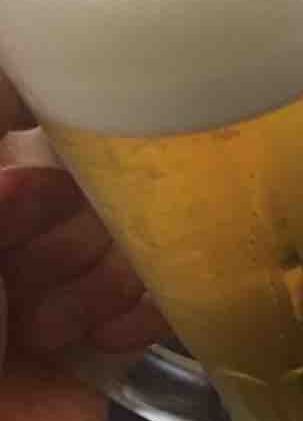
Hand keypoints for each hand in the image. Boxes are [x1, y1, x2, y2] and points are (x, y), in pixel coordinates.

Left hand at [0, 76, 170, 420]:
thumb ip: (2, 176)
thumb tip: (29, 81)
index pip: (41, 126)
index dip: (66, 135)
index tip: (50, 178)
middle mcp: (27, 232)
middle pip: (99, 182)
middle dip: (72, 228)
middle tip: (28, 274)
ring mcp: (74, 280)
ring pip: (138, 233)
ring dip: (102, 281)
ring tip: (51, 329)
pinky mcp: (118, 330)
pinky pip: (168, 290)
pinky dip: (145, 312)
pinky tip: (106, 340)